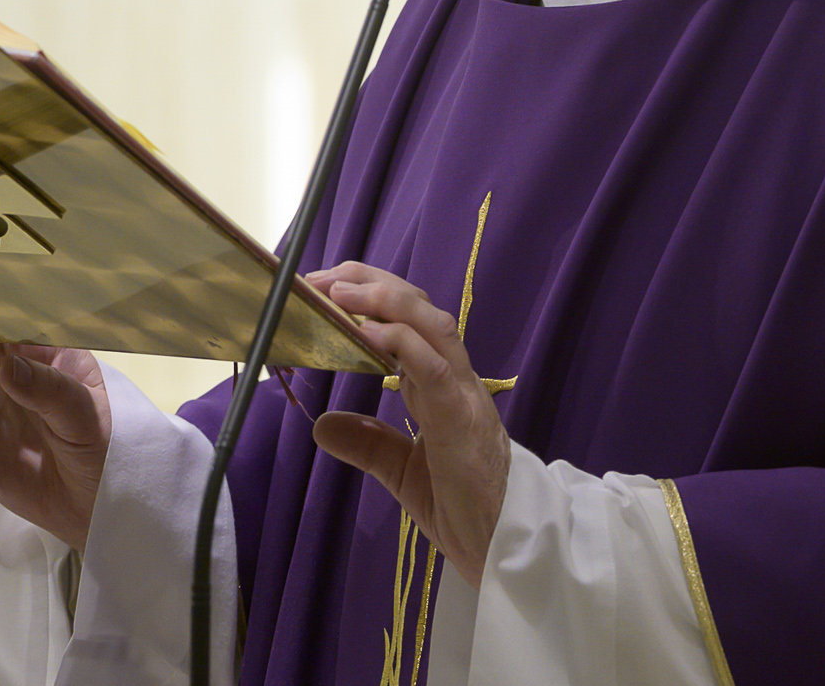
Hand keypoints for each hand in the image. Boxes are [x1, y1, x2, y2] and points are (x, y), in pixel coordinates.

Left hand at [306, 264, 510, 584]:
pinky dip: (402, 344)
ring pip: (432, 325)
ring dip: (385, 301)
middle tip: (321, 277)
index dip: (369, 296)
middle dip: (370, 283)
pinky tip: (368, 332)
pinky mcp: (462, 418)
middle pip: (418, 309)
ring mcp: (462, 393)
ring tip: (340, 291)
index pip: (408, 320)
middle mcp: (453, 377)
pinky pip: (434, 369)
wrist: (504, 546)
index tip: (323, 286)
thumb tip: (322, 424)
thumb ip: (368, 443)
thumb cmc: (464, 508)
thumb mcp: (402, 471)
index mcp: (438, 385)